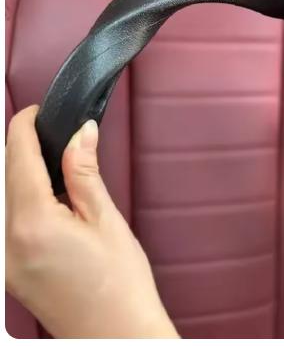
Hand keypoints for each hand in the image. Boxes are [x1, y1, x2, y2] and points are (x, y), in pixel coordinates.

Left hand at [6, 106, 178, 337]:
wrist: (118, 333)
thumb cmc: (120, 281)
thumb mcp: (105, 219)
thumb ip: (85, 172)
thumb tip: (80, 134)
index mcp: (33, 223)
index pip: (18, 159)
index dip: (24, 128)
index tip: (37, 111)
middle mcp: (7, 243)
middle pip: (6, 179)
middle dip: (22, 149)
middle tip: (50, 133)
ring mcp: (6, 262)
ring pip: (6, 201)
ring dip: (23, 175)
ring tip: (55, 163)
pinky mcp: (12, 273)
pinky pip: (10, 224)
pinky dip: (24, 202)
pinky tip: (50, 199)